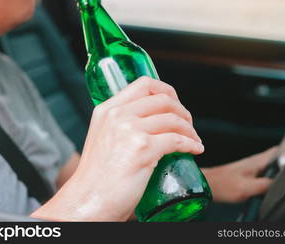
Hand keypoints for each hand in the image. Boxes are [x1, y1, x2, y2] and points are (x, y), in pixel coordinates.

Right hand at [32, 77, 203, 220]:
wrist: (88, 201)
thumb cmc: (97, 178)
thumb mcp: (103, 138)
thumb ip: (121, 126)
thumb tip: (149, 123)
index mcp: (107, 110)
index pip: (144, 84)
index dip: (167, 90)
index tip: (176, 103)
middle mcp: (118, 115)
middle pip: (163, 99)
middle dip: (182, 111)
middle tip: (188, 125)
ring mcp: (130, 130)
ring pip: (173, 119)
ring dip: (190, 129)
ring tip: (193, 139)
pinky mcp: (143, 149)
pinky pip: (178, 140)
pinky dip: (191, 144)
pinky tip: (195, 149)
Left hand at [202, 146, 277, 202]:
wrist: (207, 185)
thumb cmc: (222, 185)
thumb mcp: (247, 188)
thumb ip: (266, 185)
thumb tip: (281, 185)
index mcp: (257, 161)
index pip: (281, 149)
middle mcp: (256, 161)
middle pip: (279, 157)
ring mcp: (252, 167)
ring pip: (273, 165)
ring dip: (281, 169)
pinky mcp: (248, 174)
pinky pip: (266, 173)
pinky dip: (273, 176)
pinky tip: (274, 184)